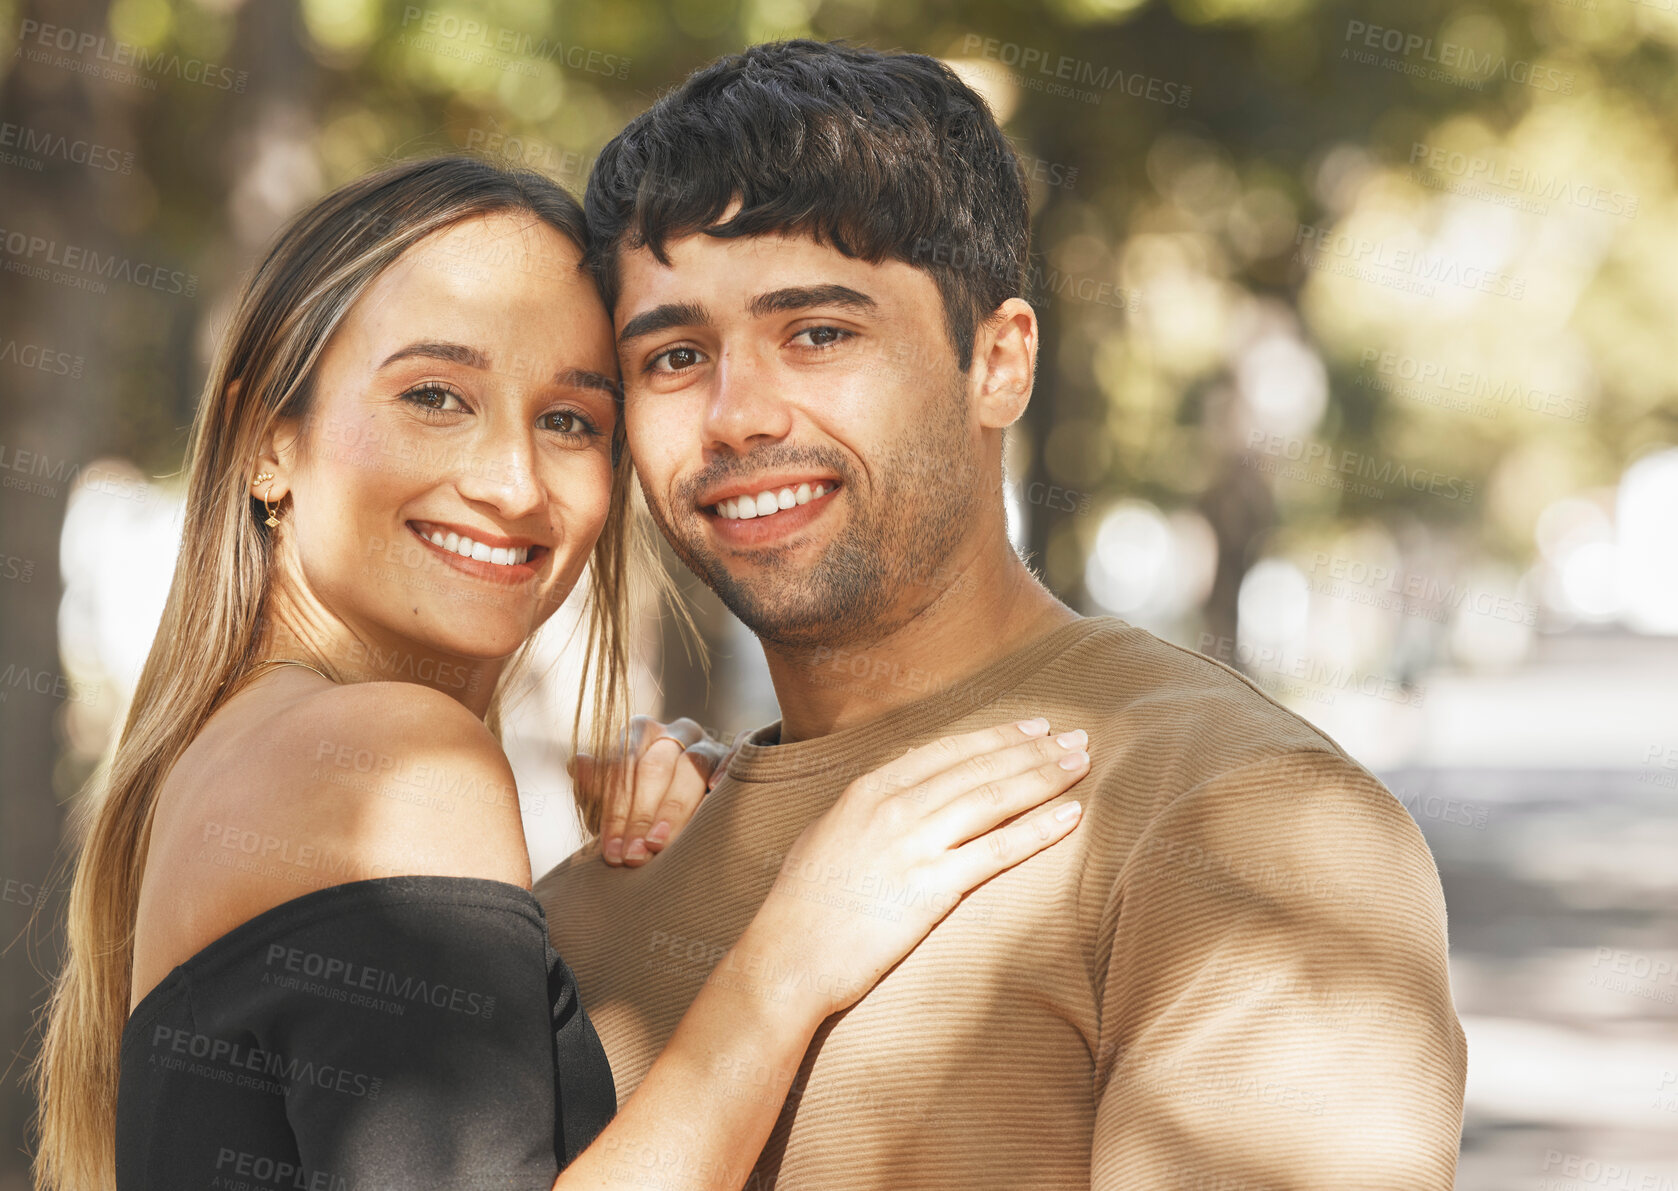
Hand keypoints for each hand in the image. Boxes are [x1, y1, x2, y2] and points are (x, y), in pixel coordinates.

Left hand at [576, 716, 731, 865]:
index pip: (624, 763)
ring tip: (660, 843)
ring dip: (675, 807)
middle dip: (642, 815)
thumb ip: (596, 787)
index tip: (612, 851)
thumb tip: (577, 763)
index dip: (616, 809)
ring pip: (694, 764)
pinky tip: (715, 791)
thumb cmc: (641, 812)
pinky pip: (738, 750)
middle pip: (657, 766)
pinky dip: (727, 767)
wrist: (678, 823)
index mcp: (641, 734)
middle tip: (634, 856)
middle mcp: (675, 733)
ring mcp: (708, 743)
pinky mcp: (736, 755)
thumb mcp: (614, 805)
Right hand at [727, 718, 1088, 1023]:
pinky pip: (998, 852)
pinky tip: (1071, 816)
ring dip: (1044, 777)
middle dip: (1033, 750)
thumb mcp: (827, 832)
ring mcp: (914, 845)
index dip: (996, 736)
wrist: (788, 958)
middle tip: (1075, 738)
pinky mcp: (932, 889)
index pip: (948, 750)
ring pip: (994, 798)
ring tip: (1081, 765)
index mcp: (869, 789)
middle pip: (979, 767)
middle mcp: (894, 807)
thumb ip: (869, 801)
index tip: (1033, 727)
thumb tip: (910, 770)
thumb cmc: (803, 903)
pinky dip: (1039, 830)